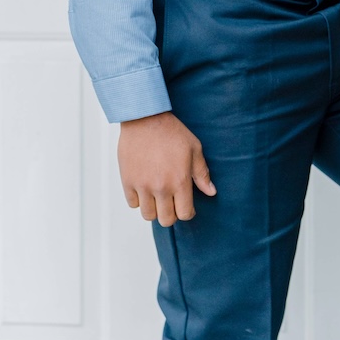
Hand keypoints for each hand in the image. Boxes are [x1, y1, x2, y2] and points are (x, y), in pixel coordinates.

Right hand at [118, 112, 215, 226]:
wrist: (145, 119)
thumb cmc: (171, 132)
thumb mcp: (194, 149)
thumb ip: (202, 174)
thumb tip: (211, 192)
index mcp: (179, 181)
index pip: (184, 214)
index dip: (187, 212)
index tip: (186, 206)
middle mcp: (160, 187)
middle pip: (166, 220)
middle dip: (171, 214)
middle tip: (172, 202)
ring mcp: (142, 186)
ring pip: (148, 215)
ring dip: (154, 209)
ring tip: (158, 196)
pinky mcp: (127, 181)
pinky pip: (132, 204)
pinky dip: (139, 200)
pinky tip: (145, 188)